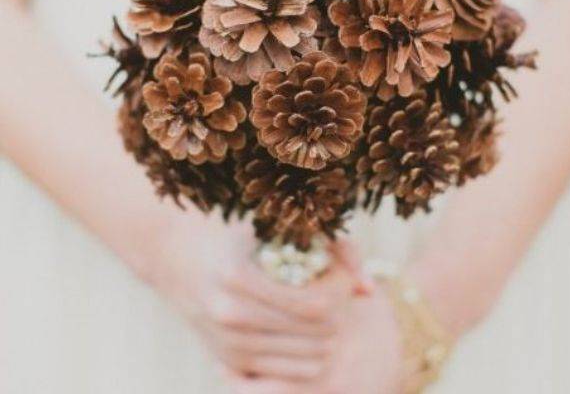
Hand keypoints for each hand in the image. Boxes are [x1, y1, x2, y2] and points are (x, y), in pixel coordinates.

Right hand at [146, 204, 360, 381]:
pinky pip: (292, 373)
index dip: (341, 287)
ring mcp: (228, 346)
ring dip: (328, 332)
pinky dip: (310, 351)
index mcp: (238, 278)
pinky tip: (302, 323)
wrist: (173, 255)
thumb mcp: (272, 223)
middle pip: (318, 334)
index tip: (340, 269)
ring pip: (311, 359)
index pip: (316, 304)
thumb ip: (330, 245)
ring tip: (319, 302)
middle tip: (333, 285)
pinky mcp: (229, 362)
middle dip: (339, 309)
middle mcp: (230, 318)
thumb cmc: (229, 230)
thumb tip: (371, 289)